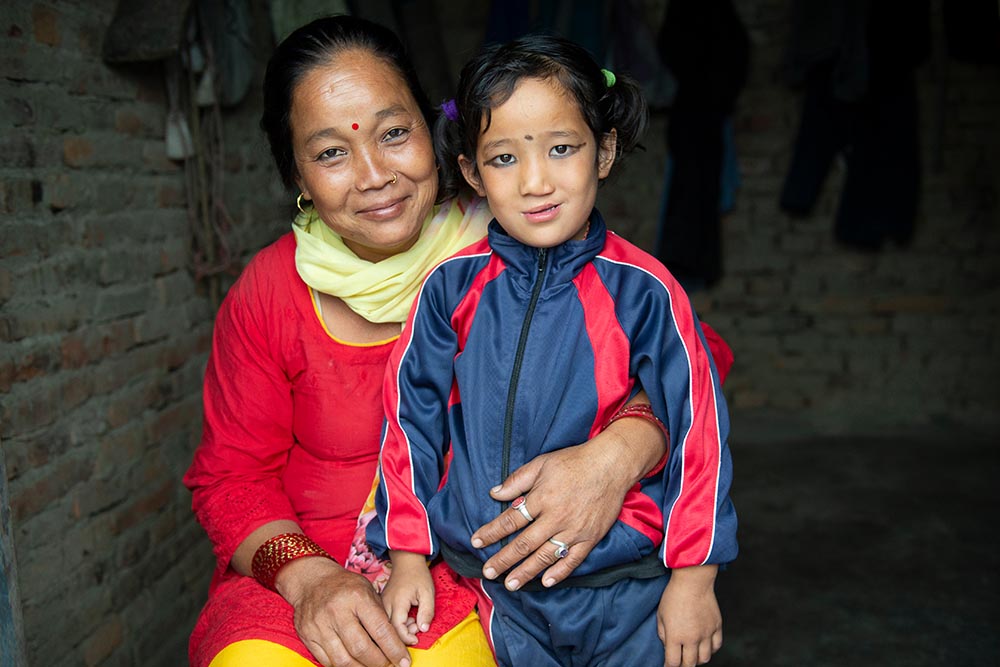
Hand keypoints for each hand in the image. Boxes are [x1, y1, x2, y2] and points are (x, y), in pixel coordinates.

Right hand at [276, 556, 410, 666]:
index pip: (380, 630)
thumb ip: (380, 616)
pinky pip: (327, 661)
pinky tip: (354, 664)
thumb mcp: (368, 591)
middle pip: (361, 649)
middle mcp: (337, 611)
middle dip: (379, 663)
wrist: (312, 580)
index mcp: (357, 597)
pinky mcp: (307, 635)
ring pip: (343, 660)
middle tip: (389, 665)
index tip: (404, 661)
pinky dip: (343, 666)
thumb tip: (396, 645)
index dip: (394, 650)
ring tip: (372, 666)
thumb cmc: (346, 586)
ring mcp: (320, 625)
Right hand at [381, 551, 435, 645]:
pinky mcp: (381, 603)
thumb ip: (427, 612)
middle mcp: (385, 604)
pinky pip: (385, 619)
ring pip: (385, 625)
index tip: (418, 638)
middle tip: (417, 626)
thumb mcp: (428, 592)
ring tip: (413, 620)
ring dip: (400, 629)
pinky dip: (396, 623)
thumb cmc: (418, 575)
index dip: (407, 638)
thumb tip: (423, 630)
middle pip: (388, 629)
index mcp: (397, 602)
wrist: (406, 561)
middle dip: (403, 634)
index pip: (397, 628)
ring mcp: (381, 604)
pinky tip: (407, 617)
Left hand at [470, 430, 641, 589]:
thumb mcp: (541, 464)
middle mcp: (556, 517)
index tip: (476, 541)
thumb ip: (517, 480)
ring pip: (545, 556)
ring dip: (526, 572)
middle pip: (524, 544)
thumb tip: (494, 493)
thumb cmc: (574, 461)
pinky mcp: (590, 538)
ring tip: (511, 584)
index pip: (510, 520)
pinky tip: (545, 581)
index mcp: (541, 498)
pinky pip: (572, 560)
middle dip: (503, 559)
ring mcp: (574, 530)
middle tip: (488, 572)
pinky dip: (559, 572)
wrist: (611, 465)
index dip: (491, 532)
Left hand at [657, 565, 721, 666]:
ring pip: (705, 658)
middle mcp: (692, 638)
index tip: (667, 666)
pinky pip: (716, 646)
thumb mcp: (660, 615)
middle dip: (683, 666)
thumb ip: (663, 634)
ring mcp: (706, 633)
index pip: (673, 662)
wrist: (693, 581)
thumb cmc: (673, 595)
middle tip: (679, 663)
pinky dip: (710, 650)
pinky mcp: (716, 626)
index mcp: (675, 635)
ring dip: (697, 660)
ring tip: (692, 655)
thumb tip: (668, 646)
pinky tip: (704, 646)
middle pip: (690, 664)